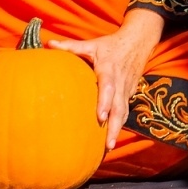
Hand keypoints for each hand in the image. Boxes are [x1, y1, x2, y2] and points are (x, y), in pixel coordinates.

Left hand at [47, 23, 158, 149]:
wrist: (138, 42)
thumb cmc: (112, 45)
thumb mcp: (92, 44)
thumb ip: (71, 46)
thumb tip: (49, 44)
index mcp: (109, 69)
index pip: (108, 87)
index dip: (105, 102)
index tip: (100, 116)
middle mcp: (120, 82)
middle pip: (119, 107)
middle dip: (114, 126)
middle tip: (108, 144)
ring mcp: (127, 89)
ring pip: (124, 112)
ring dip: (118, 129)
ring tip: (109, 147)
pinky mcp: (130, 94)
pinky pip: (125, 111)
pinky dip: (120, 124)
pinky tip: (111, 138)